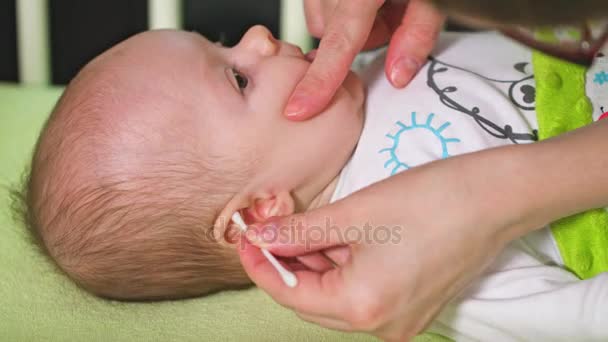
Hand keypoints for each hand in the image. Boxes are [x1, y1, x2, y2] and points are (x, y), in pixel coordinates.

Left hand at [239, 148, 528, 339]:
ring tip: (305, 227)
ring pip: (337, 296)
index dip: (261, 265)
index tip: (244, 238)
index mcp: (363, 307)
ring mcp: (402, 321)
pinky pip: (362, 293)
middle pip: (313, 300)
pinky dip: (343, 269)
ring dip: (315, 265)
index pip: (290, 294)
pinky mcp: (414, 306)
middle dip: (287, 265)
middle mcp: (382, 326)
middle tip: (270, 228)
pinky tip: (337, 238)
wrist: (496, 198)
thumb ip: (299, 232)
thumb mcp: (354, 213)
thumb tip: (259, 238)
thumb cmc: (429, 200)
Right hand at [285, 0, 444, 119]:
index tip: (299, 109)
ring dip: (351, 22)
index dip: (320, 82)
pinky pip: (321, 0)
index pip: (338, 43)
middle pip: (330, 32)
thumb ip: (417, 33)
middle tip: (392, 16)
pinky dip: (344, 5)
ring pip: (323, 18)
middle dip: (360, 36)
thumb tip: (397, 75)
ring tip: (381, 0)